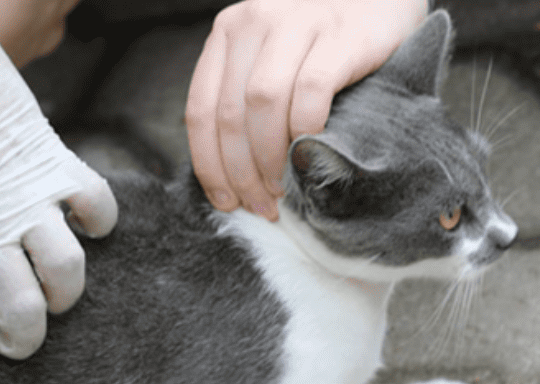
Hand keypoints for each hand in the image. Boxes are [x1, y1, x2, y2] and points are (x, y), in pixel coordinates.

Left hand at [0, 0, 117, 379]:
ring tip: (50, 299)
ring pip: (67, 271)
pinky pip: (97, 204)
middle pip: (24, 312)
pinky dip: (98, 224)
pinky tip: (83, 232)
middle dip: (21, 343)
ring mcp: (27, 198)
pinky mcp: (54, 161)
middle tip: (11, 346)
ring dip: (63, 297)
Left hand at [186, 0, 427, 219]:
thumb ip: (244, 95)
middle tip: (260, 205)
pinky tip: (309, 155)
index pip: (200, 110)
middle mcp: (253, 21)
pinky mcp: (340, 33)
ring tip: (281, 189)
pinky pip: (310, 93)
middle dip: (240, 173)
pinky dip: (305, 131)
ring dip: (268, 158)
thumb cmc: (326, 39)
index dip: (208, 165)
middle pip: (228, 115)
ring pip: (262, 105)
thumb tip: (230, 173)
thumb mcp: (273, 56)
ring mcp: (296, 22)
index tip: (225, 201)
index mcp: (228, 32)